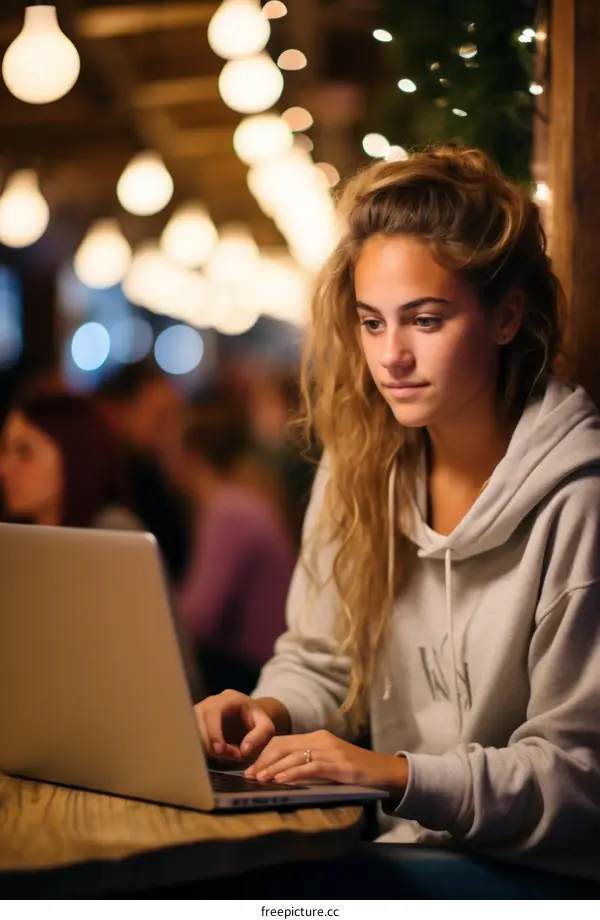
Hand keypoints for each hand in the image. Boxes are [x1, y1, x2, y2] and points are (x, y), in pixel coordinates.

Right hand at [194, 691, 287, 760]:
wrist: (249, 718)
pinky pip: (192, 739)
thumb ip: (261, 735)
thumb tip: (244, 749)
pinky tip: (218, 756)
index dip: (213, 732)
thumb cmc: (257, 721)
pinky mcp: (195, 725)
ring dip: (206, 749)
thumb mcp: (266, 726)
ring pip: (193, 733)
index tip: (220, 750)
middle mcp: (209, 703)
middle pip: (198, 723)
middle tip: (229, 756)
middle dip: (211, 744)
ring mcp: (199, 713)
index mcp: (226, 698)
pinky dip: (203, 750)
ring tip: (227, 756)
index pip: (212, 712)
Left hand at [244, 729, 408, 794]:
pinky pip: (311, 767)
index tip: (249, 768)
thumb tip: (280, 774)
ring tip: (260, 779)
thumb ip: (309, 762)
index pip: (282, 741)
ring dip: (274, 769)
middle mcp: (322, 739)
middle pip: (284, 746)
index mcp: (317, 737)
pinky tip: (282, 781)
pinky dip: (294, 773)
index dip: (263, 754)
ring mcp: (331, 751)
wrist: (385, 772)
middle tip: (249, 776)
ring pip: (294, 756)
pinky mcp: (339, 765)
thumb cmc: (356, 770)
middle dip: (263, 761)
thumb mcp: (329, 762)